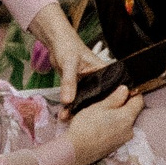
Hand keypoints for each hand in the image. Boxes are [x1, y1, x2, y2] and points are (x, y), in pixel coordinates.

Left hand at [33, 2, 109, 116]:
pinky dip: (69, 106)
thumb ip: (69, 82)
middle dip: (90, 110)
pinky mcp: (76, 87)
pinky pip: (74, 99)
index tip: (102, 117)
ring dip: (77, 109)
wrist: (55, 42)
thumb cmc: (68, 46)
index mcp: (104, 71)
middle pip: (97, 98)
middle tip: (82, 122)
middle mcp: (97, 79)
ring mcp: (86, 84)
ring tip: (69, 119)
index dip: (108, 103)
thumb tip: (67, 101)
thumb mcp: (69, 64)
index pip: (110, 89)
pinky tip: (64, 114)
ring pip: (85, 100)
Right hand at [64, 84, 143, 164]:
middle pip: (132, 112)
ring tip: (100, 115)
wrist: (76, 151)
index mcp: (127, 117)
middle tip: (107, 102)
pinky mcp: (116, 147)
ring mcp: (123, 140)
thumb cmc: (86, 126)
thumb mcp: (99, 107)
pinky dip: (112, 127)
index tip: (121, 91)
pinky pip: (118, 132)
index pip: (139, 101)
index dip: (132, 93)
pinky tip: (99, 126)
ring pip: (124, 123)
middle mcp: (130, 130)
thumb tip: (125, 89)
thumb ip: (115, 98)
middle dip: (122, 105)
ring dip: (116, 117)